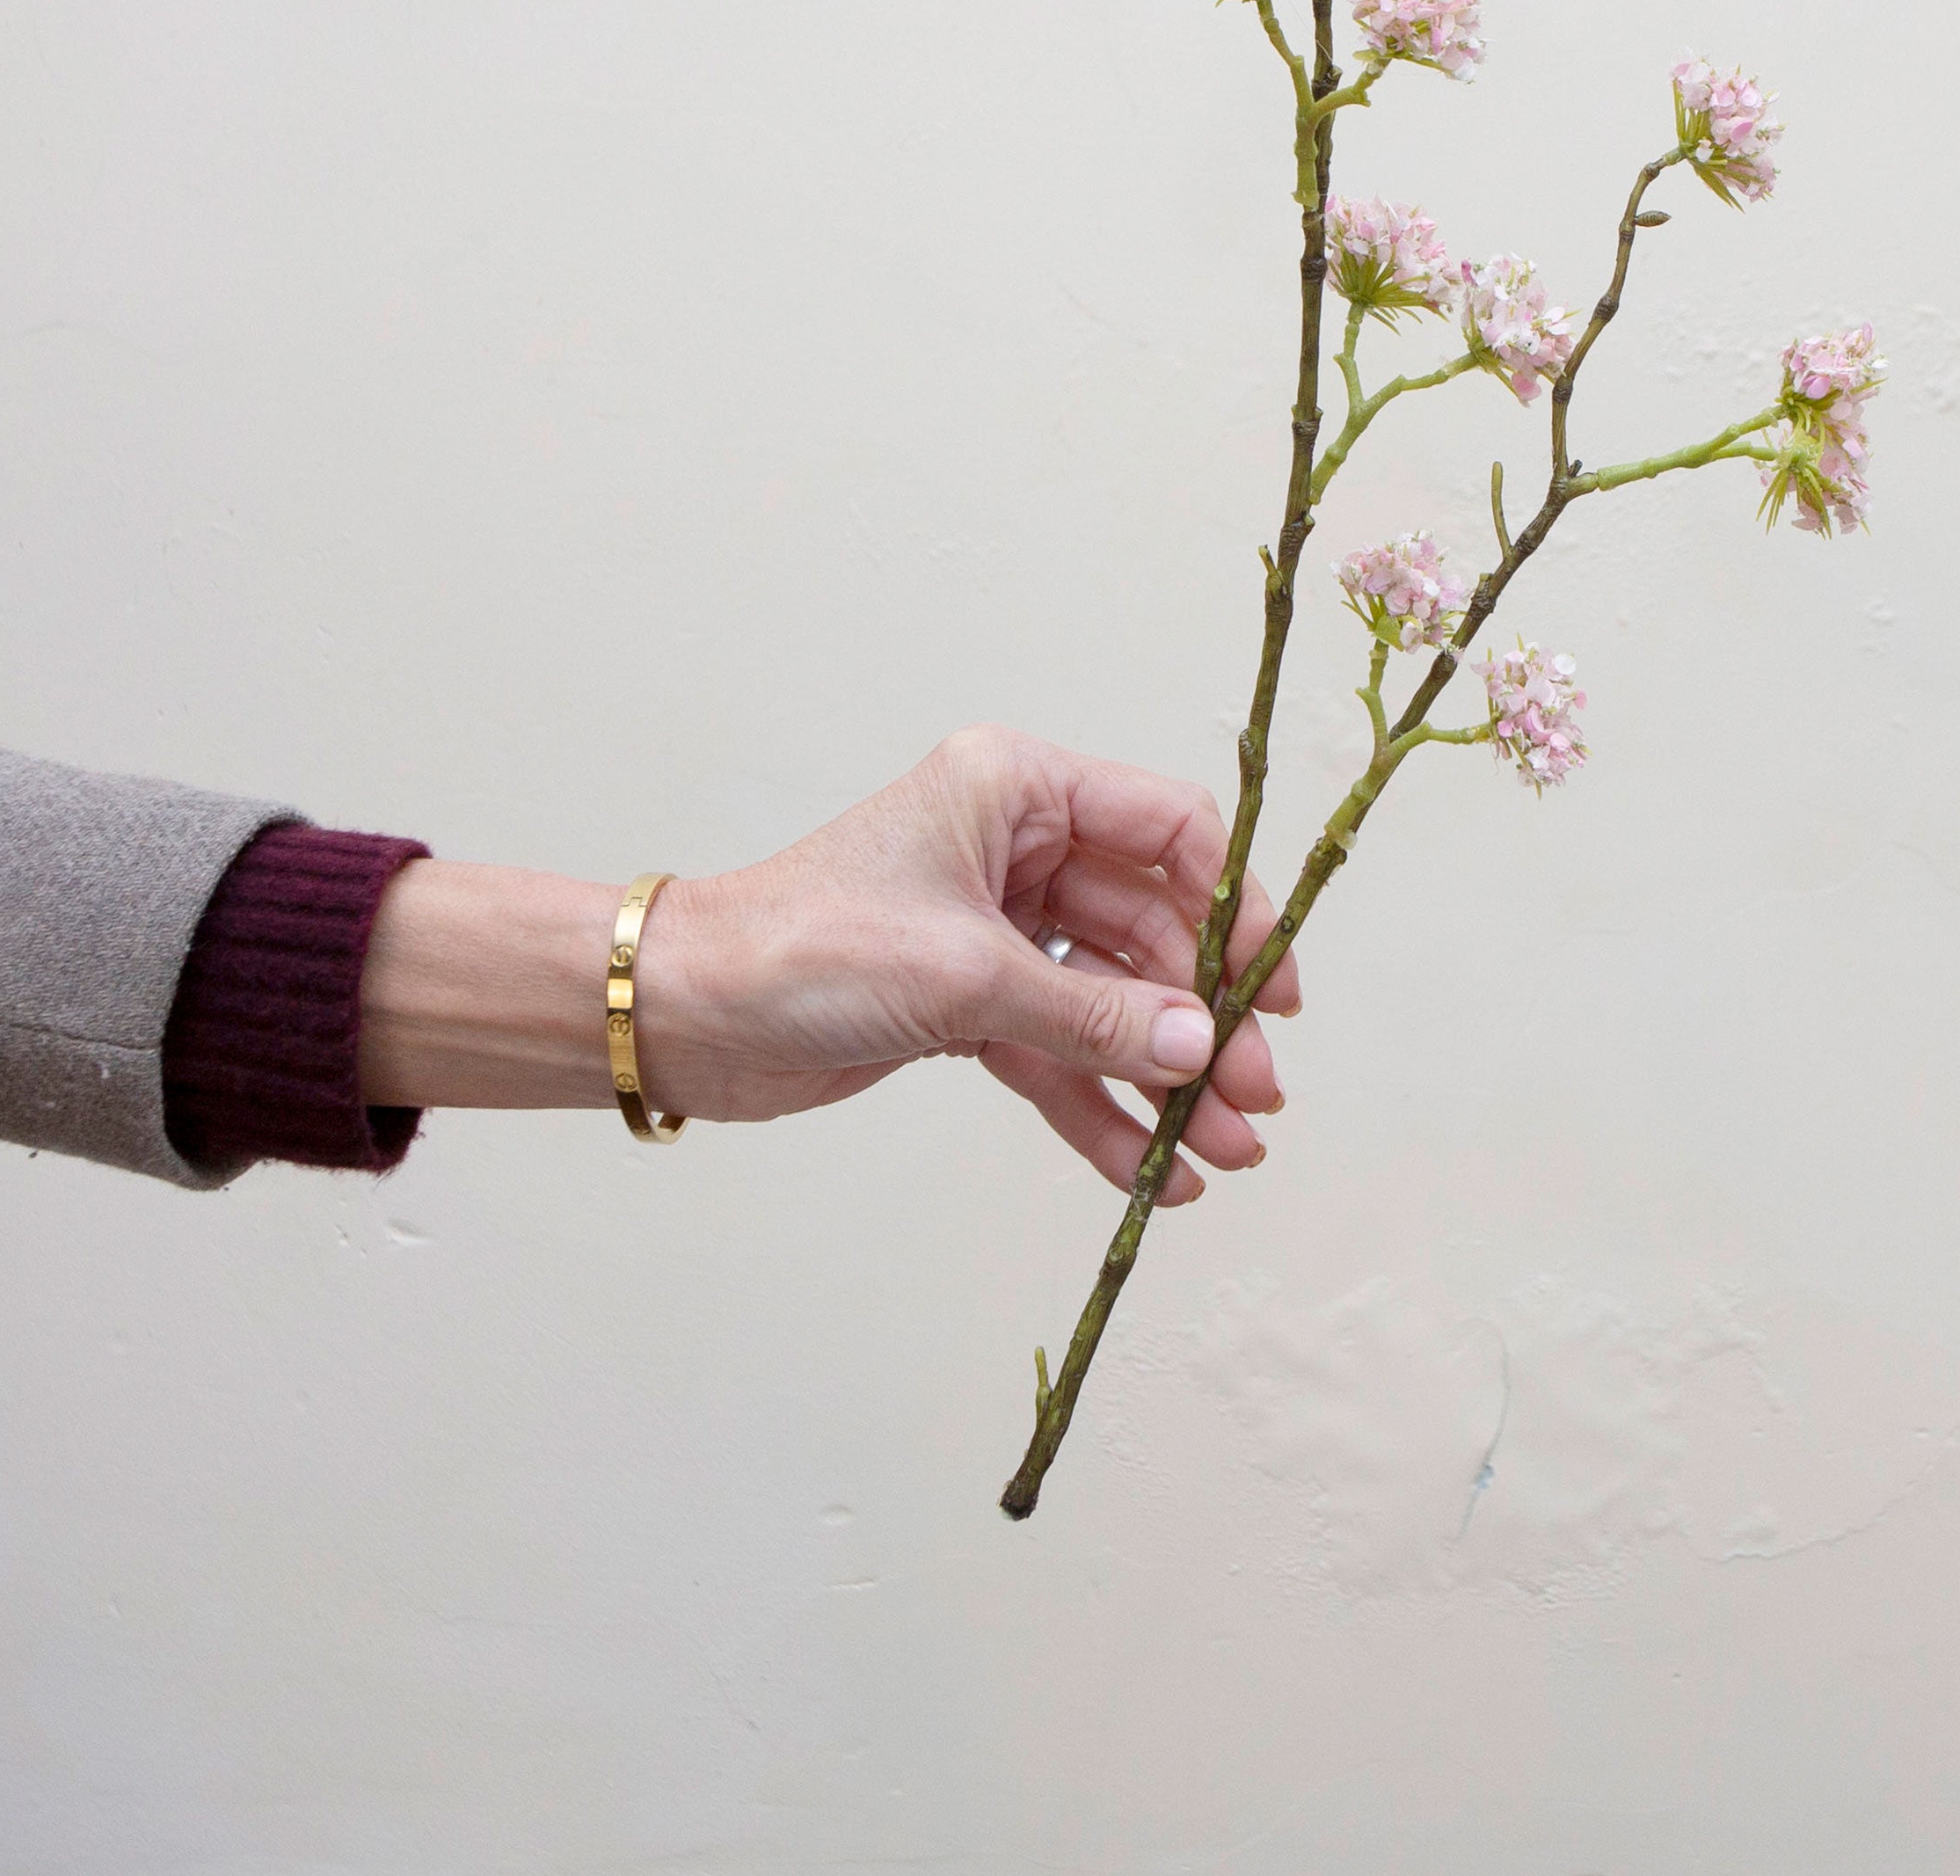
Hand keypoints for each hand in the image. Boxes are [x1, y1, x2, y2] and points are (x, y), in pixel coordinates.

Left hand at [637, 727, 1299, 1202]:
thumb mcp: (966, 976)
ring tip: (1220, 1156)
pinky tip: (1150, 1169)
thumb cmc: (803, 946)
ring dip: (1163, 1078)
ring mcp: (995, 927)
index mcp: (1015, 789)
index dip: (1232, 906)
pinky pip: (1060, 1051)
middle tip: (1253, 1102)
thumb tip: (1200, 1048)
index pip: (1168, 829)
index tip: (1272, 991)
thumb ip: (1093, 1014)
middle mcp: (1015, 847)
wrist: (687, 1015)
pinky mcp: (969, 1001)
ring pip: (1111, 1000)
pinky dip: (1101, 1107)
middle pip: (1151, 930)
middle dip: (1202, 1021)